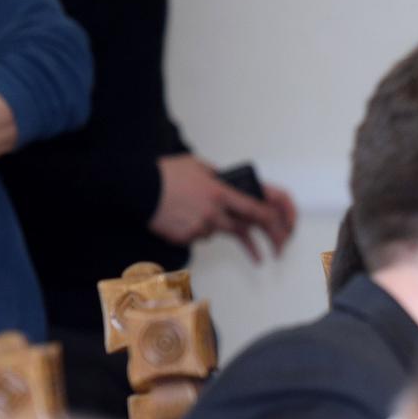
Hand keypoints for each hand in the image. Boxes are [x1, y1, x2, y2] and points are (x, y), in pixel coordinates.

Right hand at [150, 155, 292, 261]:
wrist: (136, 186)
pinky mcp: (185, 238)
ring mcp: (198, 227)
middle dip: (253, 240)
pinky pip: (196, 236)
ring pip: (215, 232)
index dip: (270, 220)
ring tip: (190, 210)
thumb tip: (227, 180)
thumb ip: (216, 176)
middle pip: (240, 229)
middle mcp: (213, 213)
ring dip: (210, 225)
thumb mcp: (196, 165)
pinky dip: (191, 228)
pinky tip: (177, 215)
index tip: (281, 229)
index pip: (254, 209)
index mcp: (219, 193)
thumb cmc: (165, 173)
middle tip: (269, 253)